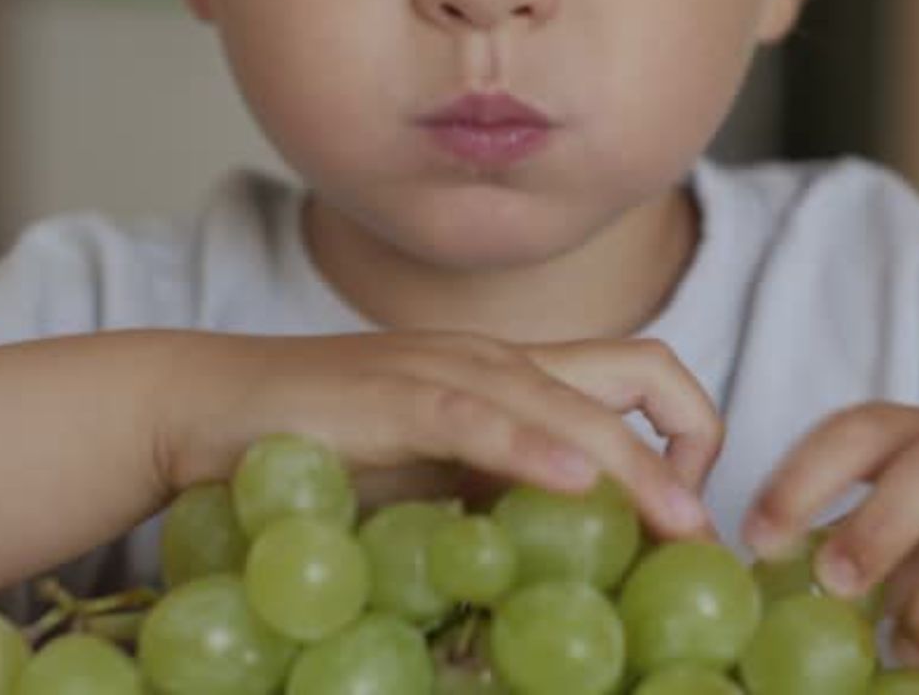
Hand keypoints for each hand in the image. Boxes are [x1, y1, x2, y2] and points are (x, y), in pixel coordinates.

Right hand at [157, 331, 721, 537]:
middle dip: (692, 449)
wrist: (207, 410)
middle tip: (710, 538)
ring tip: (682, 528)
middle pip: (635, 374)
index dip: (688, 435)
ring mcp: (446, 370)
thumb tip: (574, 559)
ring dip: (638, 467)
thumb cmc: (320, 448)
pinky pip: (480, 418)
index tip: (692, 519)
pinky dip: (535, 450)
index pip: (639, 376)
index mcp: (514, 375)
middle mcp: (497, 359)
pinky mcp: (393, 397)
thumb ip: (500, 495)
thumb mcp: (434, 476)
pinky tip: (577, 487)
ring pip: (572, 403)